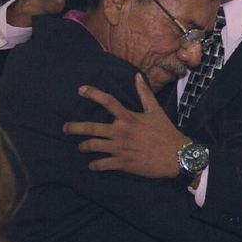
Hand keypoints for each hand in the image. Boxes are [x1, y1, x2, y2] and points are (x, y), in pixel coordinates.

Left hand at [63, 73, 189, 177]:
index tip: (81, 90)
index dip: (93, 94)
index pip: (107, 102)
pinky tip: (91, 165)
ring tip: (80, 147)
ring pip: (94, 146)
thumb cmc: (166, 132)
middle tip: (65, 128)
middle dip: (75, 128)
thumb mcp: (155, 111)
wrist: (176, 156)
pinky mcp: (123, 163)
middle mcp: (121, 132)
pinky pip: (102, 164)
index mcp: (128, 117)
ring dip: (83, 146)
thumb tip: (137, 76)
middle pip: (92, 128)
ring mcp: (120, 148)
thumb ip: (144, 93)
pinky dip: (94, 165)